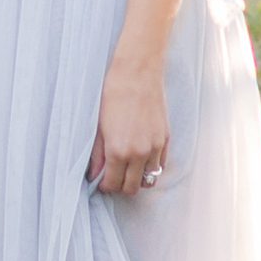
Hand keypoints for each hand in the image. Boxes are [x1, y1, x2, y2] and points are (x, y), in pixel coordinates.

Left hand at [87, 53, 169, 197]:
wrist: (137, 72)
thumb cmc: (113, 93)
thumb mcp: (99, 126)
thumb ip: (98, 155)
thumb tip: (95, 174)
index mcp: (118, 151)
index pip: (113, 184)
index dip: (105, 186)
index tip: (102, 181)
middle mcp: (139, 154)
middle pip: (132, 188)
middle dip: (121, 186)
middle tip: (113, 176)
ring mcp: (154, 147)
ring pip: (149, 180)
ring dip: (137, 178)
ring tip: (128, 168)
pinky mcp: (165, 139)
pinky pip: (160, 165)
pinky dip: (150, 167)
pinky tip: (140, 158)